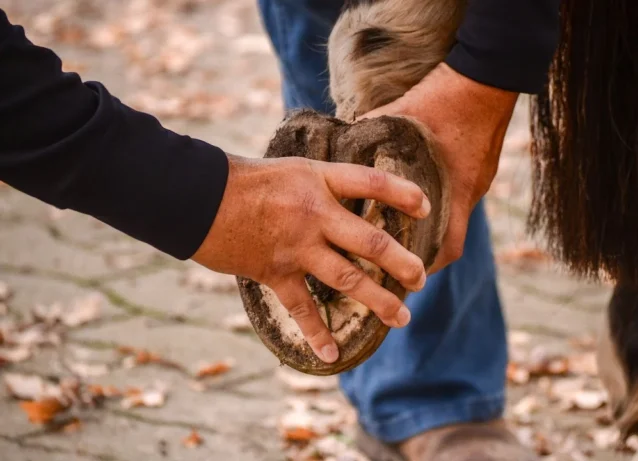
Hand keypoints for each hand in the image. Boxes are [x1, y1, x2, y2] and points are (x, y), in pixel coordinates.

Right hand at [191, 154, 430, 362]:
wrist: (196, 197)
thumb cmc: (244, 180)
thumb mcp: (291, 170)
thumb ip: (323, 185)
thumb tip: (350, 195)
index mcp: (319, 181)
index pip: (372, 183)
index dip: (403, 194)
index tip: (425, 209)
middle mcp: (314, 214)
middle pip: (370, 240)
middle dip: (401, 262)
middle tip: (421, 279)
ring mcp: (296, 246)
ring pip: (347, 277)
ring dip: (378, 300)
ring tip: (401, 316)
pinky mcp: (275, 271)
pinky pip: (301, 308)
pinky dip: (316, 333)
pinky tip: (332, 353)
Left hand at [362, 63, 518, 272]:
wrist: (489, 72)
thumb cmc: (445, 97)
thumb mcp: (401, 117)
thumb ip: (370, 133)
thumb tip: (339, 141)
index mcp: (455, 189)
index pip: (448, 247)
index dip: (428, 268)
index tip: (404, 277)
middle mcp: (471, 190)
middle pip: (452, 239)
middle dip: (428, 255)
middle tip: (399, 262)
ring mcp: (480, 178)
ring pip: (457, 216)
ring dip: (435, 227)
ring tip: (406, 230)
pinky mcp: (482, 165)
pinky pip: (462, 194)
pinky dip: (444, 201)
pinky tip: (423, 194)